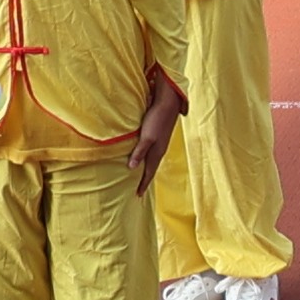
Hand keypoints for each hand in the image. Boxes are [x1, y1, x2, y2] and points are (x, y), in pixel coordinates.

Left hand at [124, 70, 186, 188]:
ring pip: (152, 161)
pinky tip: (144, 158)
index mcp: (157, 152)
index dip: (143, 184)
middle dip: (145, 180)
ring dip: (146, 170)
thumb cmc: (156, 120)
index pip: (149, 173)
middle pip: (151, 169)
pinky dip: (147, 160)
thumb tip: (131, 168)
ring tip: (140, 177)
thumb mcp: (146, 137)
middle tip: (139, 190)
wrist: (168, 104)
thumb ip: (139, 152)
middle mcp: (160, 150)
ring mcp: (160, 143)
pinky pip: (152, 153)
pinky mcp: (159, 136)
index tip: (137, 195)